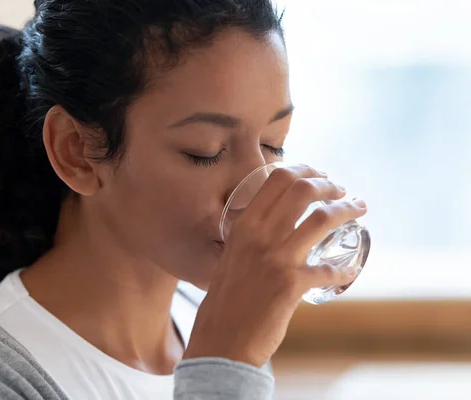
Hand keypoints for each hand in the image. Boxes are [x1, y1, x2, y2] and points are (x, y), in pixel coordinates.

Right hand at [184, 164, 366, 367]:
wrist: (221, 341)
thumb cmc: (225, 303)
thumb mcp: (231, 259)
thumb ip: (251, 241)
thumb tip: (274, 229)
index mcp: (243, 226)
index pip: (276, 180)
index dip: (304, 170)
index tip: (320, 174)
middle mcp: (259, 236)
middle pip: (302, 190)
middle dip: (329, 185)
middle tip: (342, 190)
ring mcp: (276, 259)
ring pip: (322, 219)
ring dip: (347, 210)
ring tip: (359, 209)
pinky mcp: (291, 285)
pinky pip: (328, 270)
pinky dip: (343, 270)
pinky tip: (349, 272)